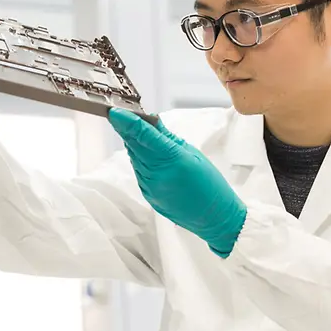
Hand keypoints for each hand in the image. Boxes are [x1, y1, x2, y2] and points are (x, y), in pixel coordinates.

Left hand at [108, 108, 246, 256]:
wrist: (214, 218)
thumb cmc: (211, 185)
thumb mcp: (193, 154)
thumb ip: (168, 138)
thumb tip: (152, 122)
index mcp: (172, 160)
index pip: (144, 136)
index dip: (128, 122)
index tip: (116, 112)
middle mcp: (157, 174)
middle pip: (134, 145)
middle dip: (128, 129)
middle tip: (124, 115)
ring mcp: (150, 186)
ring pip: (134, 157)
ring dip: (133, 143)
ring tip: (138, 132)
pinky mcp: (147, 195)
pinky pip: (138, 171)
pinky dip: (139, 159)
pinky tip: (146, 153)